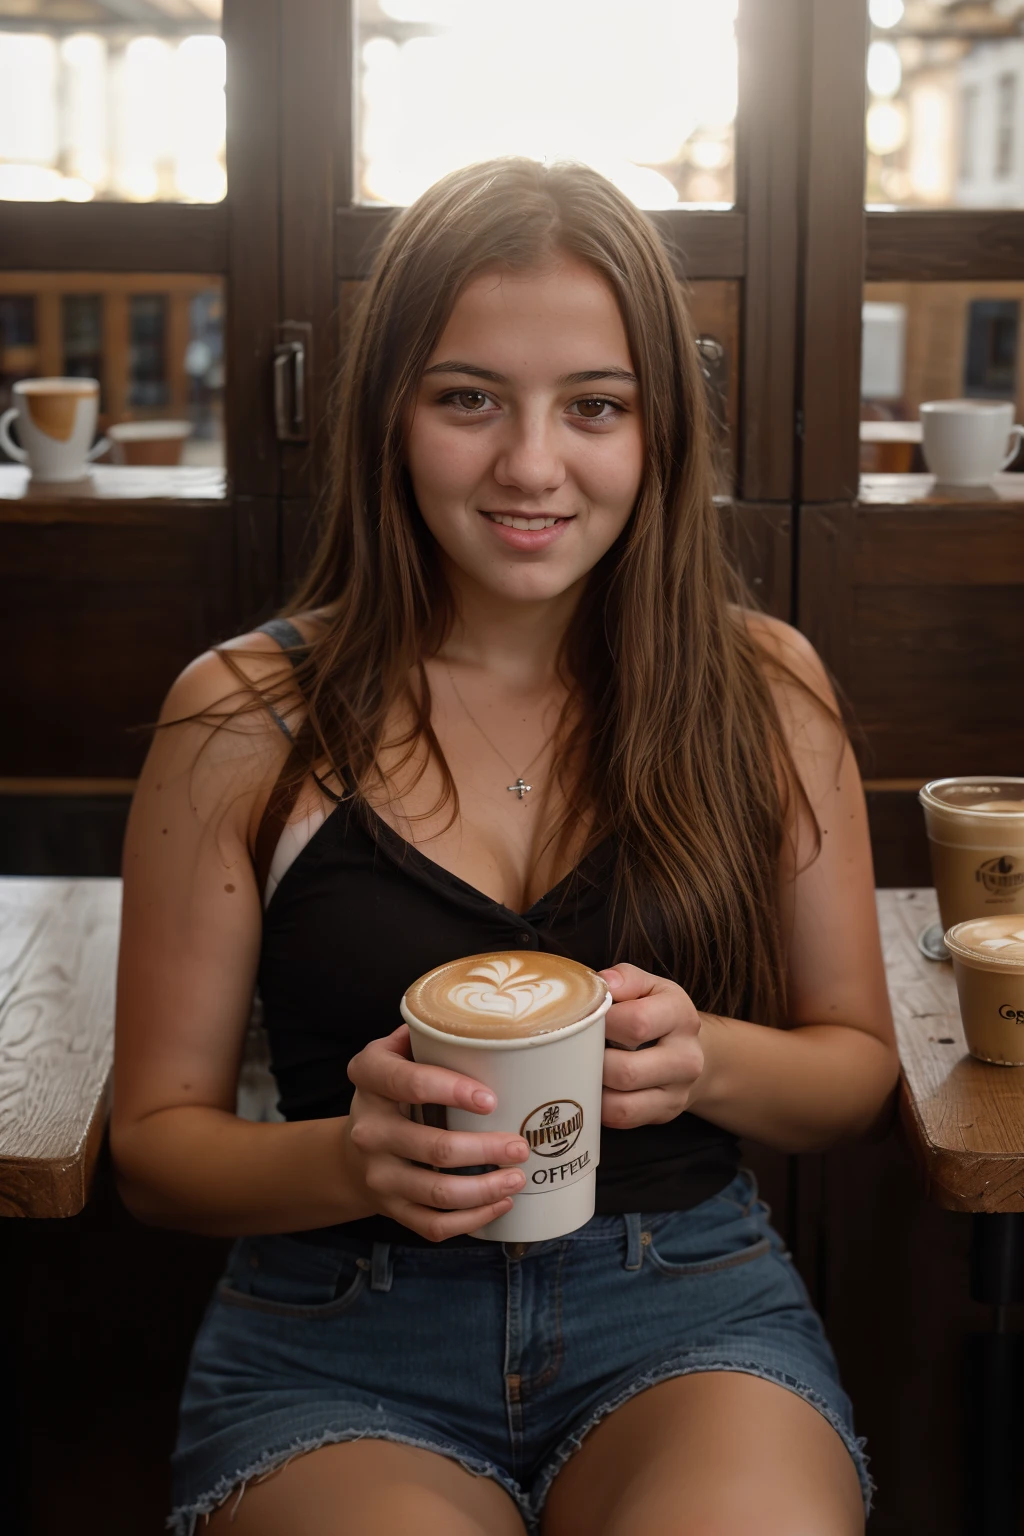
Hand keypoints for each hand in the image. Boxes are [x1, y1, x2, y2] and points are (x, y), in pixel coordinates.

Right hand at [343, 1025, 530, 1241]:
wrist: (351, 1151)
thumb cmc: (392, 1090)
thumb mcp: (394, 1052)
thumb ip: (427, 1032)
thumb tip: (483, 1015)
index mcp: (369, 1078)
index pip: (409, 1082)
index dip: (451, 1090)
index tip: (491, 1099)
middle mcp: (368, 1129)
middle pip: (433, 1146)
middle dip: (485, 1148)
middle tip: (522, 1145)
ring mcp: (378, 1174)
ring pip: (437, 1192)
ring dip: (485, 1188)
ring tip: (518, 1177)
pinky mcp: (390, 1208)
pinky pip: (433, 1224)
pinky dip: (472, 1220)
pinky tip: (500, 1204)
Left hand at [599, 963, 705, 1128]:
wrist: (688, 1051)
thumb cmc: (658, 1014)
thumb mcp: (648, 987)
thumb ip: (625, 978)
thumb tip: (602, 984)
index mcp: (681, 1016)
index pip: (636, 1022)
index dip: (601, 1022)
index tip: (586, 1018)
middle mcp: (687, 1058)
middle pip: (626, 1071)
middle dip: (593, 1061)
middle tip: (577, 1049)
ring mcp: (678, 1092)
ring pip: (622, 1104)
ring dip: (594, 1088)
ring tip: (584, 1069)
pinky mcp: (665, 1113)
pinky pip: (622, 1119)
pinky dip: (600, 1107)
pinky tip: (594, 1088)